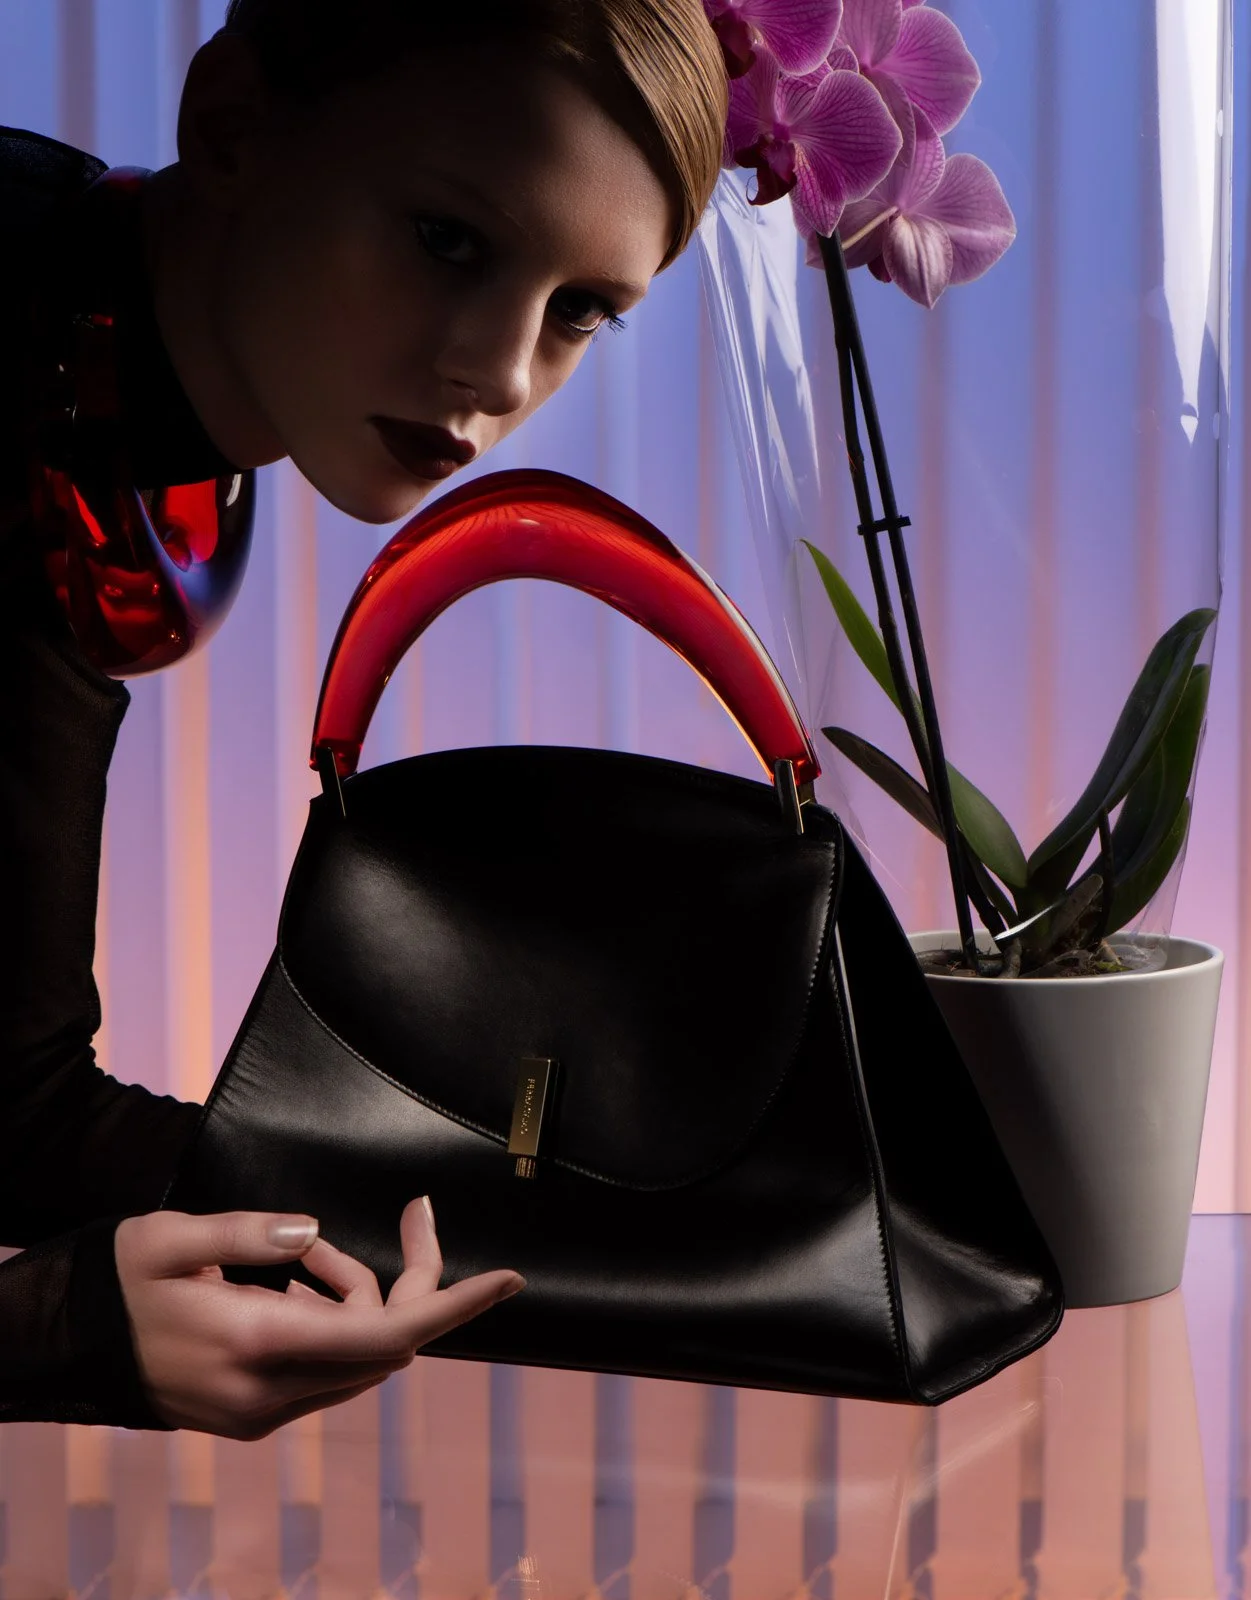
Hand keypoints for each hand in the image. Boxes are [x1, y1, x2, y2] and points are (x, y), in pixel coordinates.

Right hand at [114, 1197, 520, 1437]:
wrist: (58, 1349)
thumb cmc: (111, 1285)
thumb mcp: (168, 1237)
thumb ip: (249, 1232)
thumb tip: (313, 1234)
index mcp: (256, 1345)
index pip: (387, 1332)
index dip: (453, 1304)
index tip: (508, 1278)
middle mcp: (268, 1395)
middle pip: (382, 1341)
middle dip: (394, 1278)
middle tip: (381, 1220)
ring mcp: (261, 1415)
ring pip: (356, 1354)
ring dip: (350, 1296)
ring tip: (290, 1255)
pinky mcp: (252, 1417)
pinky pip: (324, 1367)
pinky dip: (326, 1320)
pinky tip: (281, 1286)